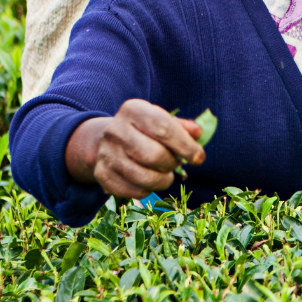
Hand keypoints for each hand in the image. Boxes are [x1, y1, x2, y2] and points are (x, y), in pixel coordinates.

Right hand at [65, 99, 205, 198]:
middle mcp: (115, 130)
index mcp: (133, 110)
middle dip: (172, 164)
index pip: (164, 128)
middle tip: (176, 164)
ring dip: (163, 181)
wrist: (109, 141)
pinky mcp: (102, 175)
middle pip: (154, 155)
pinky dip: (147, 190)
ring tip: (165, 175)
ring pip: (145, 178)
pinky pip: (134, 192)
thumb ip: (182, 126)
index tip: (199, 158)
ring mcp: (106, 153)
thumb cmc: (145, 130)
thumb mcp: (162, 120)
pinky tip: (149, 181)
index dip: (185, 146)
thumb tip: (198, 133)